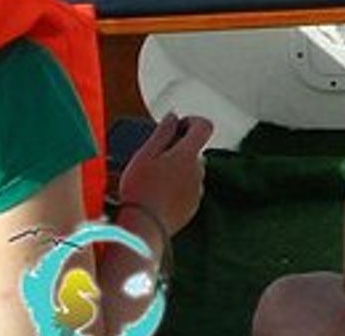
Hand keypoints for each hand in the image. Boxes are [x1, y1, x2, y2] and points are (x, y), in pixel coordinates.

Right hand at [116, 113, 212, 236]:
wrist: (144, 227)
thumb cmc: (140, 190)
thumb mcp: (145, 155)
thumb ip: (162, 133)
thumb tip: (173, 117)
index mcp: (188, 155)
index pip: (204, 126)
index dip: (192, 121)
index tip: (177, 125)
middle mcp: (198, 171)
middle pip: (194, 150)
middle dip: (177, 149)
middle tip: (153, 157)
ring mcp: (197, 190)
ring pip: (190, 171)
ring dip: (175, 170)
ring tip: (151, 178)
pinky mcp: (192, 206)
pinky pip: (186, 190)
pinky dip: (175, 188)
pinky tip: (156, 194)